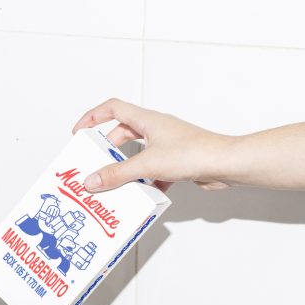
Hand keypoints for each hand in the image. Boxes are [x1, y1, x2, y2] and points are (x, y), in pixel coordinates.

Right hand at [72, 97, 232, 192]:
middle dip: (108, 149)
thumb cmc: (193, 153)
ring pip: (139, 154)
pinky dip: (146, 183)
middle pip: (124, 132)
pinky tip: (142, 196)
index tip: (79, 132)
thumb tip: (92, 180)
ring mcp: (168, 146)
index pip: (113, 108)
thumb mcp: (147, 165)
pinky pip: (154, 172)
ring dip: (127, 168)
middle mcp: (157, 129)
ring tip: (115, 183)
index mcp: (148, 120)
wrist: (225, 165)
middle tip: (95, 163)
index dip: (93, 117)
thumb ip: (117, 174)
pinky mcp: (177, 163)